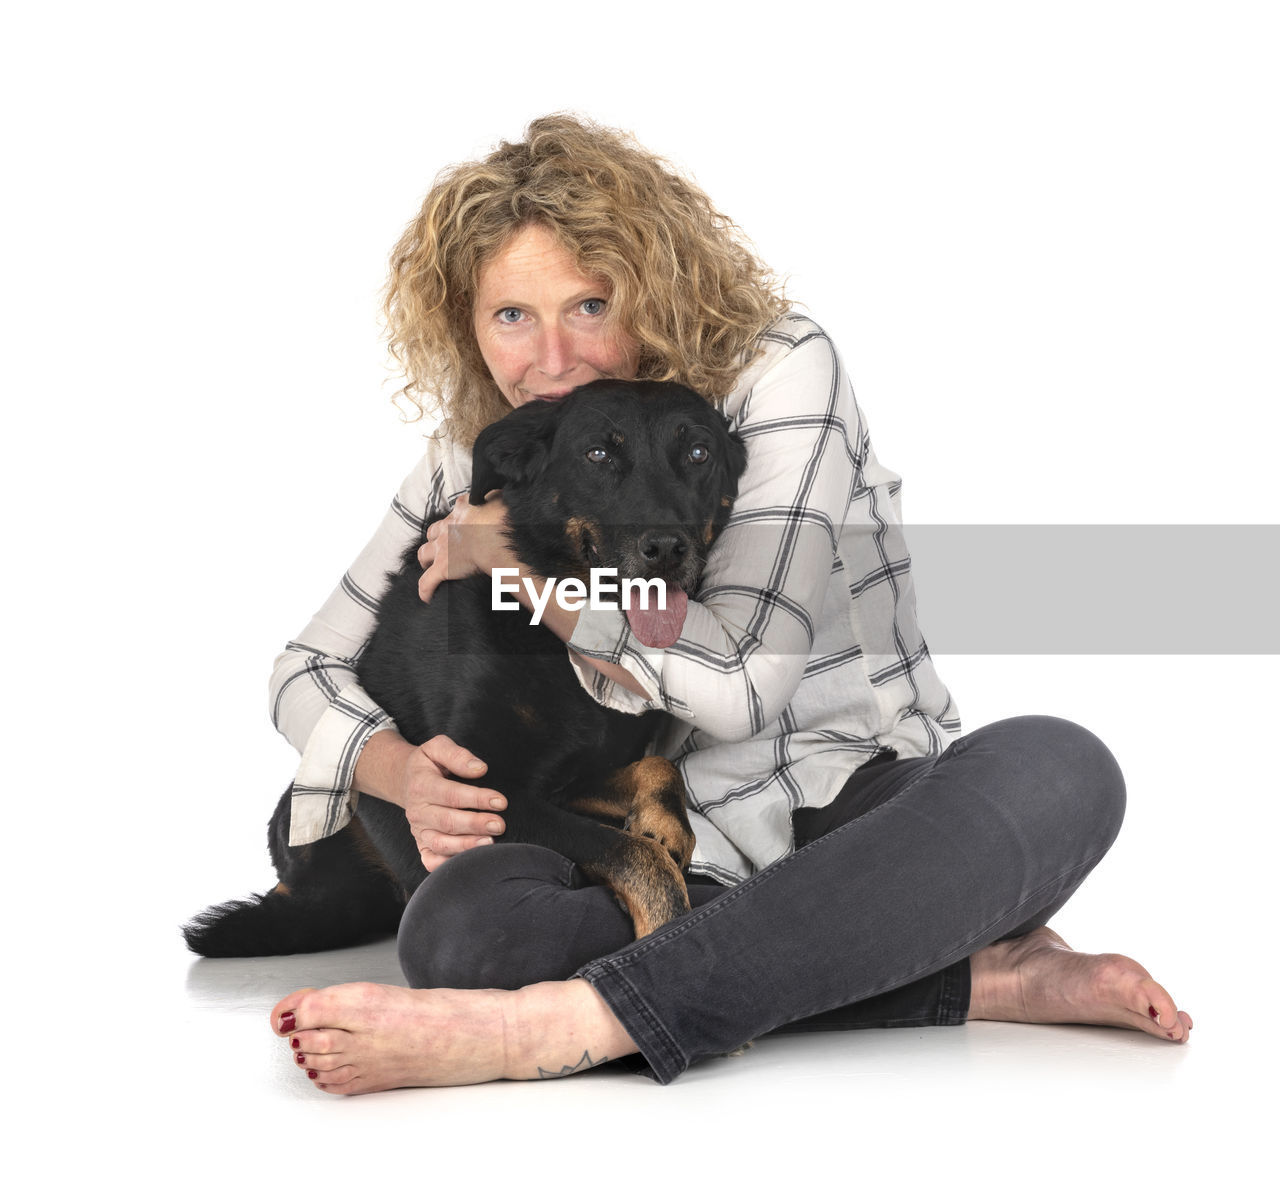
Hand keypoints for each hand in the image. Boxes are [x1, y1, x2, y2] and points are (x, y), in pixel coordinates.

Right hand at [397, 735, 507, 871]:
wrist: (404, 781)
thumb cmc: (427, 764)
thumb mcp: (436, 748)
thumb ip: (457, 754)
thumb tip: (480, 768)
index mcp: (422, 785)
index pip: (452, 794)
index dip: (477, 799)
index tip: (500, 801)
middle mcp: (418, 811)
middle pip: (448, 821)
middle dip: (475, 824)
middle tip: (499, 825)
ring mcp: (418, 830)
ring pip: (440, 844)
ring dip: (465, 846)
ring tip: (489, 844)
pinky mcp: (421, 844)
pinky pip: (431, 860)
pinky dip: (446, 865)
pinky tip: (468, 862)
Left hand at [417, 493, 513, 602]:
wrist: (495, 535)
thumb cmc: (502, 517)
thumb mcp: (501, 499)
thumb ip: (497, 497)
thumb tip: (499, 496)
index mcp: (464, 510)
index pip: (458, 509)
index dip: (459, 516)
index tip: (465, 521)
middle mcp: (448, 527)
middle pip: (434, 531)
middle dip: (436, 538)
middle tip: (444, 546)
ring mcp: (443, 548)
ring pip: (425, 553)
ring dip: (426, 559)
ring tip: (430, 567)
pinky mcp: (442, 568)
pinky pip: (427, 582)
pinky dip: (426, 589)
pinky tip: (427, 597)